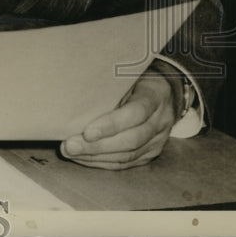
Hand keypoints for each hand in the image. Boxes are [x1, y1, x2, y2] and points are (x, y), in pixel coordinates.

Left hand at [59, 71, 175, 169]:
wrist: (165, 92)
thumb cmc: (136, 78)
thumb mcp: (127, 74)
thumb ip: (110, 84)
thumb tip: (76, 92)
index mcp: (154, 96)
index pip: (135, 114)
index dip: (111, 125)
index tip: (87, 132)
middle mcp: (160, 121)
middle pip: (130, 140)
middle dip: (97, 146)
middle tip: (70, 146)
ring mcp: (158, 140)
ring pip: (127, 155)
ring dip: (96, 156)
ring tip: (71, 152)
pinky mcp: (151, 153)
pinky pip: (126, 163)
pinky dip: (103, 162)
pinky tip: (83, 158)